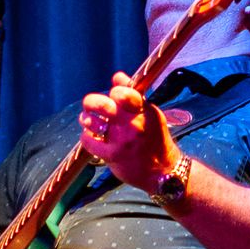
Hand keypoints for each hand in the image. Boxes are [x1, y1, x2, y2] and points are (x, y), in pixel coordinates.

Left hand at [79, 72, 178, 192]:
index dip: (114, 92)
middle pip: (102, 104)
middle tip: (89, 105)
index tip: (113, 97)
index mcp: (143, 111)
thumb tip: (117, 76)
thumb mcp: (150, 114)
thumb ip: (133, 96)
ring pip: (92, 122)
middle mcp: (133, 124)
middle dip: (91, 102)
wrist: (164, 171)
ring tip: (88, 120)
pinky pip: (89, 141)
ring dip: (86, 119)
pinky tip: (91, 138)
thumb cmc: (155, 140)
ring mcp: (122, 140)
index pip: (122, 92)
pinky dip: (86, 137)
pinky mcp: (113, 156)